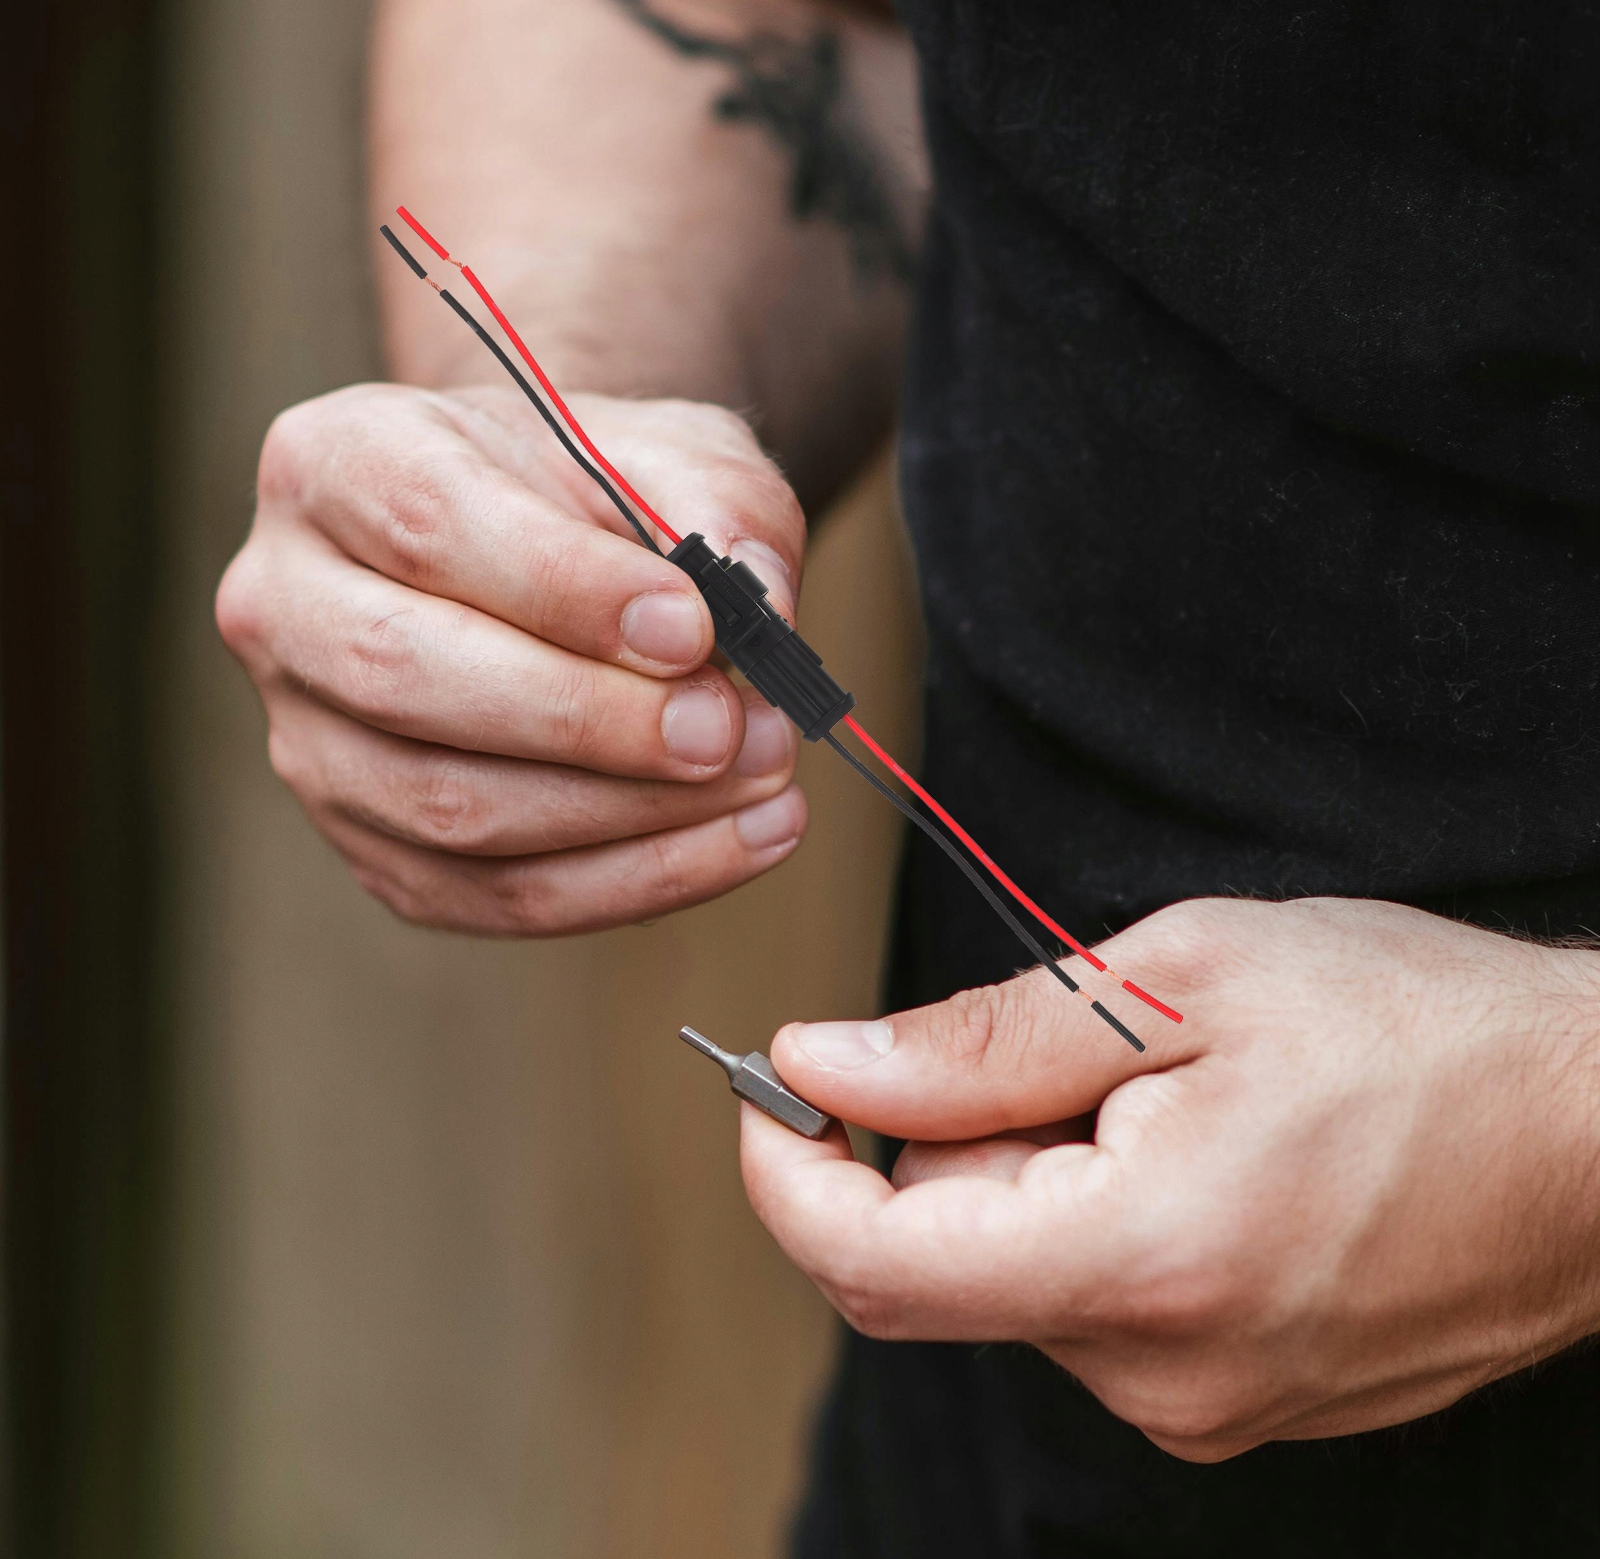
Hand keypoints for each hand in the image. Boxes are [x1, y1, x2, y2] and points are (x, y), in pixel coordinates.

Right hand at [217, 381, 809, 933]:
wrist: (555, 551)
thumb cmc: (601, 494)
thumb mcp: (670, 451)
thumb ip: (718, 508)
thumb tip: (762, 606)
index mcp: (334, 464)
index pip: (428, 526)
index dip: (564, 587)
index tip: (693, 625)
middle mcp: (285, 605)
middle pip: (406, 676)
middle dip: (588, 719)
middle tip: (729, 727)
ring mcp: (311, 741)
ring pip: (449, 810)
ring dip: (628, 813)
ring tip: (765, 779)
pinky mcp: (372, 845)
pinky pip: (496, 895)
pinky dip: (634, 881)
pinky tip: (747, 840)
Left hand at [742, 897, 1599, 1460]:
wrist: (1596, 1129)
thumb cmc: (1411, 1029)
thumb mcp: (1179, 980)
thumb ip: (978, 1043)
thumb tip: (825, 1062)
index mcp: (1141, 1260)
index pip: (874, 1260)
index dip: (786, 1170)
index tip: (768, 1088)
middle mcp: (1164, 1373)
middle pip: (942, 1263)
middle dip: (943, 1143)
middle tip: (1053, 1047)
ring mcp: (1206, 1405)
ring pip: (1018, 1281)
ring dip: (1029, 1176)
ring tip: (1156, 1092)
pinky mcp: (1234, 1401)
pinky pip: (1094, 1309)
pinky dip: (1086, 1218)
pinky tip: (1187, 1150)